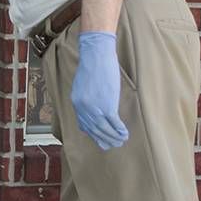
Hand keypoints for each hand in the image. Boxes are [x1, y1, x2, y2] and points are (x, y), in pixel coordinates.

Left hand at [70, 31, 128, 150]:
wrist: (96, 55)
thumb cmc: (91, 66)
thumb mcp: (82, 84)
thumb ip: (84, 97)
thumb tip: (91, 106)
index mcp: (76, 103)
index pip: (83, 125)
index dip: (93, 134)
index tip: (100, 139)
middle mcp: (83, 109)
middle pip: (94, 130)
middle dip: (104, 139)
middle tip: (112, 145)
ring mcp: (95, 108)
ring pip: (105, 129)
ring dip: (114, 137)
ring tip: (120, 141)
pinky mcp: (107, 106)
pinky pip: (114, 123)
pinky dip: (120, 130)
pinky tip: (124, 133)